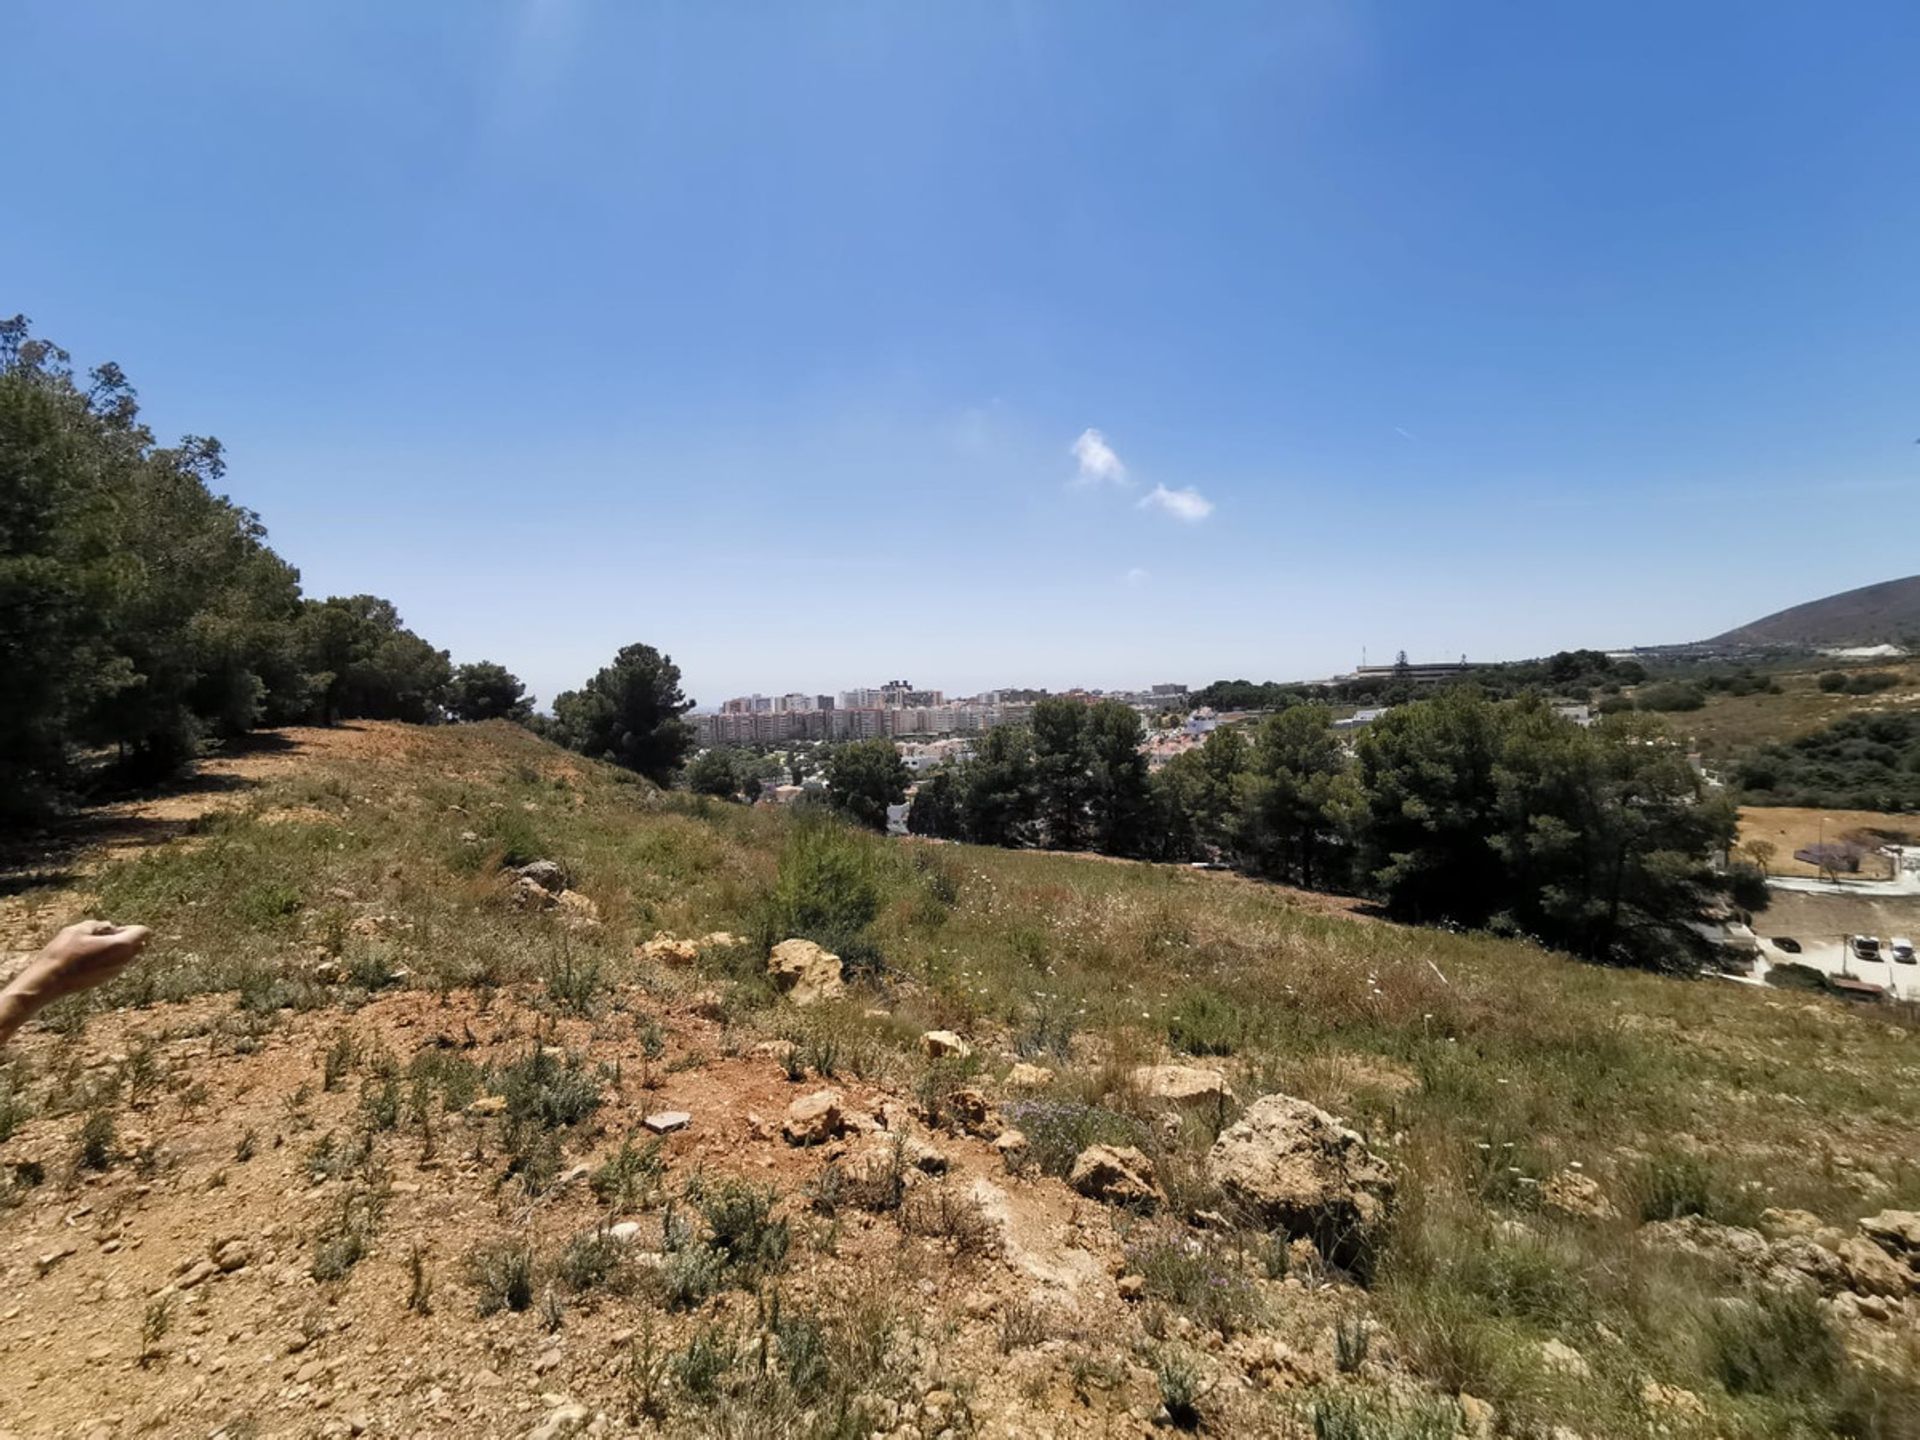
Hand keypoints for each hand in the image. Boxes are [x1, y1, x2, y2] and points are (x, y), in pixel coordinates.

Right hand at [18, 921, 151, 1003]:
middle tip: (101, 935)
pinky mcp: (105, 980)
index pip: (144, 932)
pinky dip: (108, 959)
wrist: (49, 982)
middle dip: (125, 937)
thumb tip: (109, 926)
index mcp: (121, 946)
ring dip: (116, 948)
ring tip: (91, 947)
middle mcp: (123, 961)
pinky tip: (86, 958)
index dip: (129, 926)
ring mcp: (115, 973)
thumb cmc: (63, 953)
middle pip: (138, 945)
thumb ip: (98, 924)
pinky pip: (115, 965)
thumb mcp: (78, 930)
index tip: (110, 929)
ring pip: (126, 956)